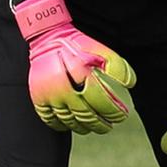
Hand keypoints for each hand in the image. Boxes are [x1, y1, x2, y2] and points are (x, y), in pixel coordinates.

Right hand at [13, 0, 135, 133]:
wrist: (48, 39)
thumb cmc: (77, 46)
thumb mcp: (101, 50)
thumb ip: (118, 67)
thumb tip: (129, 84)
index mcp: (80, 72)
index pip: (101, 101)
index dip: (113, 112)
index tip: (120, 116)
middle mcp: (63, 85)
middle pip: (85, 115)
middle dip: (100, 124)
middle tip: (108, 126)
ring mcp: (48, 93)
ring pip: (69, 120)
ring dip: (84, 127)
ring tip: (93, 127)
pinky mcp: (37, 97)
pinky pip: (50, 119)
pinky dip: (62, 126)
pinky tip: (72, 125)